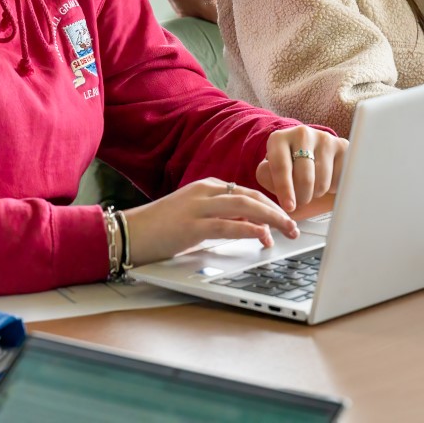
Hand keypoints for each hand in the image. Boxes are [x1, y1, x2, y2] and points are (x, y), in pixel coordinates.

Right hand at [119, 179, 298, 265]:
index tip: (287, 218)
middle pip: (251, 196)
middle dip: (277, 210)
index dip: (271, 204)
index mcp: (207, 187)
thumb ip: (223, 219)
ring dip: (270, 218)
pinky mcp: (190, 226)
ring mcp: (197, 207)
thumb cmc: (161, 229)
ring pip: (244, 206)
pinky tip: (261, 236)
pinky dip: (247, 230)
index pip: (248, 192)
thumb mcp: (196, 218)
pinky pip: (226, 225)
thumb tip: (253, 230)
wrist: (128, 233)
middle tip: (295, 227)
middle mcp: (205, 192)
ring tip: (287, 231)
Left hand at [254, 126, 346, 212]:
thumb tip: (281, 189)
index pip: (281, 166)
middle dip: (302, 197)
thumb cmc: (287, 174)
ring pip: (322, 182)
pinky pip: (339, 179)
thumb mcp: (271, 177)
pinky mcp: (343, 146)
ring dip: (316, 194)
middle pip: (304, 177)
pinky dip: (333, 188)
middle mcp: (301, 134)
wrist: (311, 164)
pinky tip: (327, 180)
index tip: (289, 207)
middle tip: (300, 201)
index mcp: (278, 139)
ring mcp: (324, 138)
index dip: (284, 190)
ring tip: (312, 188)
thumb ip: (268, 180)